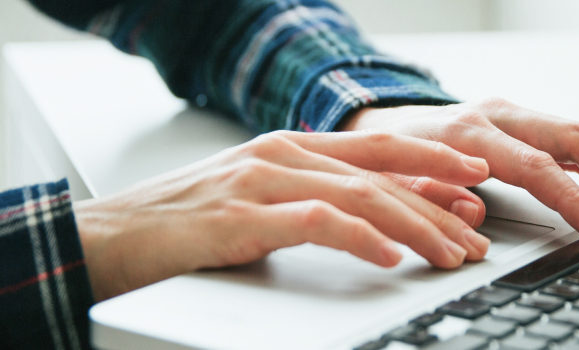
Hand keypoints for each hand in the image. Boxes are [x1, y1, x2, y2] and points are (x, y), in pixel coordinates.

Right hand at [74, 131, 491, 300]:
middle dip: (437, 203)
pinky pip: (314, 223)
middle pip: (379, 173)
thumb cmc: (179, 229)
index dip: (431, 164)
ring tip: (451, 253)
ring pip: (358, 195)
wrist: (101, 239)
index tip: (476, 182)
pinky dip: (359, 237)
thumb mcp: (256, 207)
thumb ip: (312, 206)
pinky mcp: (239, 219)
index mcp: (286, 150)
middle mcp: (278, 156)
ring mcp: (258, 183)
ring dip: (414, 225)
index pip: (376, 150)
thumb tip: (374, 225)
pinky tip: (387, 256)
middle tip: (478, 235)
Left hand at [340, 98, 578, 243]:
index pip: (535, 166)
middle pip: (573, 137)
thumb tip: (474, 215)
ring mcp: (513, 115)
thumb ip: (432, 200)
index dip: (572, 200)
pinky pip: (573, 139)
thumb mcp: (397, 187)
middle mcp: (495, 115)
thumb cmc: (388, 162)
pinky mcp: (524, 122)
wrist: (379, 128)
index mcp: (466, 133)